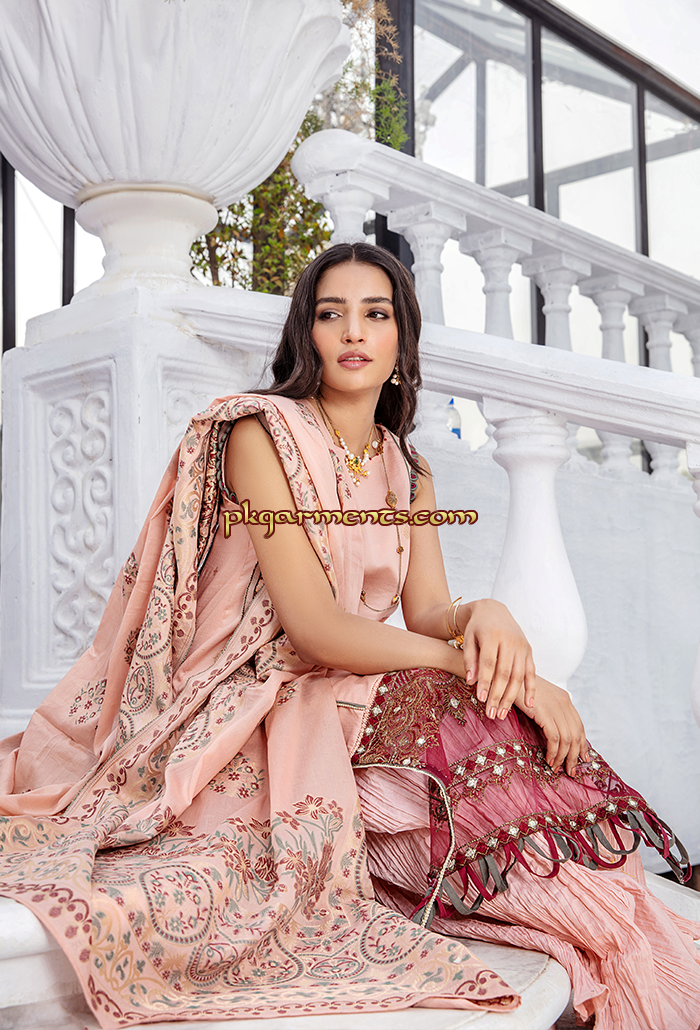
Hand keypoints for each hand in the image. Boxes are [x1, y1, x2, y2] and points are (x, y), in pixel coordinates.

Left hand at [458, 599, 535, 718]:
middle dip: (498, 695)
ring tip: (502, 714)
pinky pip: (532, 672)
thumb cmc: (476, 628)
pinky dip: (531, 689)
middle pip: (504, 672)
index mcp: (492, 635)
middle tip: (491, 714)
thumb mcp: (468, 639)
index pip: (489, 663)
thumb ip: (469, 659)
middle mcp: (509, 640)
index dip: (485, 682)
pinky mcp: (529, 651)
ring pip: (518, 676)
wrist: (493, 610)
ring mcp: (522, 646)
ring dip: (511, 697)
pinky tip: (529, 704)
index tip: (481, 700)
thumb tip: (471, 682)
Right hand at [515, 676, 588, 775]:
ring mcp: (555, 707)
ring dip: (563, 757)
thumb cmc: (518, 688)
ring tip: (556, 768)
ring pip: (567, 739)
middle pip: (576, 734)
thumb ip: (549, 710)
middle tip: (571, 770)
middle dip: (575, 755)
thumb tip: (552, 731)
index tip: (582, 758)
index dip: (582, 744)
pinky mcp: (544, 712)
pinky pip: (555, 738)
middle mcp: (564, 702)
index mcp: (564, 699)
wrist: (505, 675)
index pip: (579, 726)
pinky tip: (548, 759)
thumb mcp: (539, 697)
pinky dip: (553, 752)